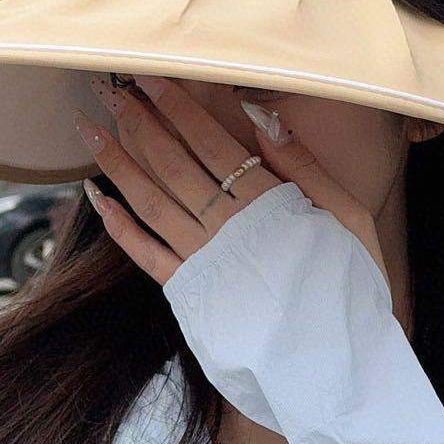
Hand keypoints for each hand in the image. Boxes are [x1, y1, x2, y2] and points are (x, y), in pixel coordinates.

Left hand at [83, 79, 389, 293]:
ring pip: (151, 202)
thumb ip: (305, 166)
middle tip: (107, 89)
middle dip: (138, 122)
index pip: (210, 141)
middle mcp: (227, 228)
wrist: (338, 368)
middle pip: (172, 164)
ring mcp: (205, 264)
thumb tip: (261, 115)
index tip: (149, 75)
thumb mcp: (350, 217)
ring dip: (117, 163)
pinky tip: (97, 198)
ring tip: (90, 130)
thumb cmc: (353, 288)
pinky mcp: (193, 298)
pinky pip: (147, 257)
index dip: (176, 106)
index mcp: (268, 202)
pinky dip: (119, 227)